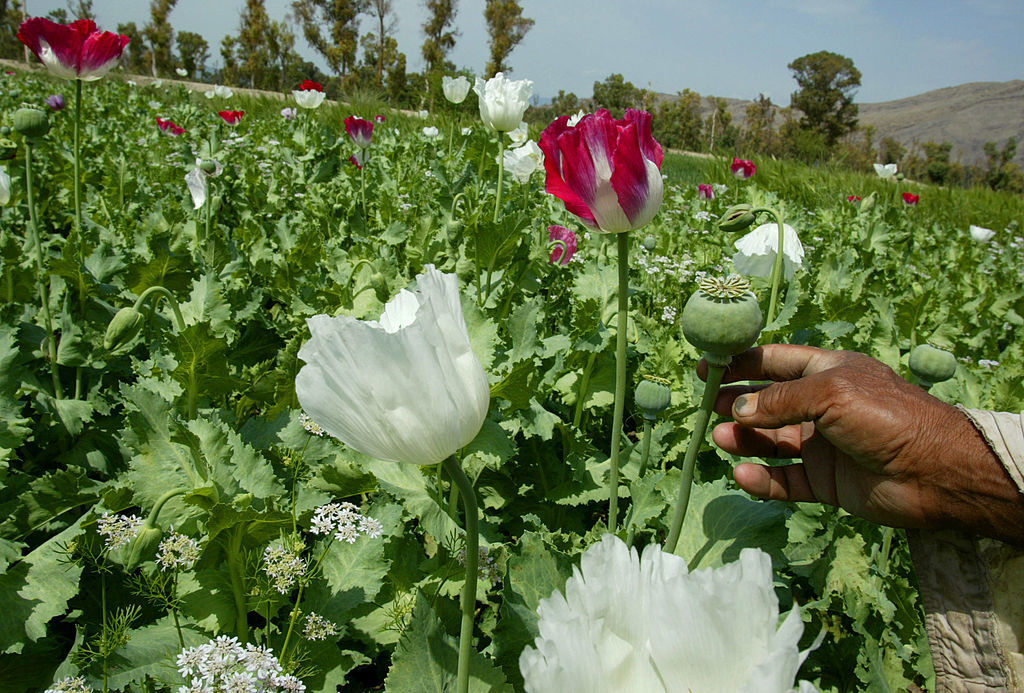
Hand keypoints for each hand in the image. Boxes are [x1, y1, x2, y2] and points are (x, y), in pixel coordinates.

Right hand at [701, 345, 1023, 543]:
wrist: (935, 472)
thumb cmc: (886, 416)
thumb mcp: (829, 393)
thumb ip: (780, 400)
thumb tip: (739, 409)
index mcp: (827, 373)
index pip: (775, 363)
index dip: (741, 363)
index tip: (706, 368)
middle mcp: (822, 407)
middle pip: (768, 403)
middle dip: (736, 403)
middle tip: (707, 406)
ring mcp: (822, 446)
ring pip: (771, 442)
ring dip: (744, 439)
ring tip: (721, 438)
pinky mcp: (825, 481)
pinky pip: (784, 480)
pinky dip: (762, 480)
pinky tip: (743, 476)